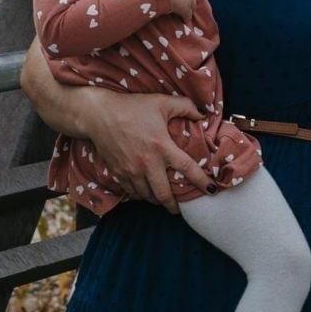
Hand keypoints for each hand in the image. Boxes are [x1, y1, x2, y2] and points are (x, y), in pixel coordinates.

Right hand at [83, 91, 214, 211]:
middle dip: (174, 206)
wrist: (98, 115)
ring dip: (156, 200)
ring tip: (162, 199)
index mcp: (162, 147)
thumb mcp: (161, 102)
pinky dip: (140, 195)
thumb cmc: (132, 107)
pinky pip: (132, 192)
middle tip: (179, 209)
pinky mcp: (118, 173)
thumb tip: (202, 114)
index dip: (202, 181)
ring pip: (147, 196)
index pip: (188, 168)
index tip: (212, 190)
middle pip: (164, 195)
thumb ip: (185, 107)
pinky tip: (144, 192)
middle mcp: (148, 163)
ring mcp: (131, 171)